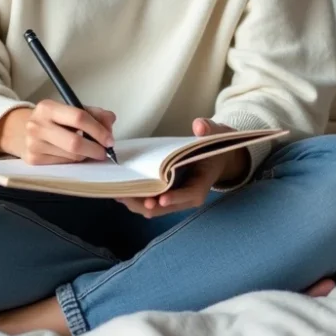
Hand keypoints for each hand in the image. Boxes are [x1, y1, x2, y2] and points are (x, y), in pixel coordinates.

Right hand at [0, 100, 114, 164]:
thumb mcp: (69, 110)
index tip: (109, 139)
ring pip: (71, 156)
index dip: (98, 130)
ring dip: (85, 155)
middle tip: (104, 151)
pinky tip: (73, 155)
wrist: (19, 131)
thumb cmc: (51, 120)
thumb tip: (110, 121)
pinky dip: (74, 161)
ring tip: (87, 150)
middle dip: (95, 149)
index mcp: (47, 107)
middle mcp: (37, 125)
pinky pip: (63, 164)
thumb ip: (93, 113)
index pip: (79, 117)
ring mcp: (33, 144)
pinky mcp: (33, 160)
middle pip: (75, 142)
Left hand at [116, 118, 246, 218]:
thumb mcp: (216, 135)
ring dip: (136, 203)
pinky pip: (151, 203)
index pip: (187, 195)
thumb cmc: (215, 148)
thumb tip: (199, 126)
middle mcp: (188, 197)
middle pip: (164, 207)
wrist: (217, 160)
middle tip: (125, 195)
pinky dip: (137, 200)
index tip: (156, 200)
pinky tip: (121, 192)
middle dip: (144, 204)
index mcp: (200, 185)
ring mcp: (177, 200)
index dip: (173, 198)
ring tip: (118, 193)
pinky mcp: (168, 197)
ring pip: (154, 209)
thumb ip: (208, 130)